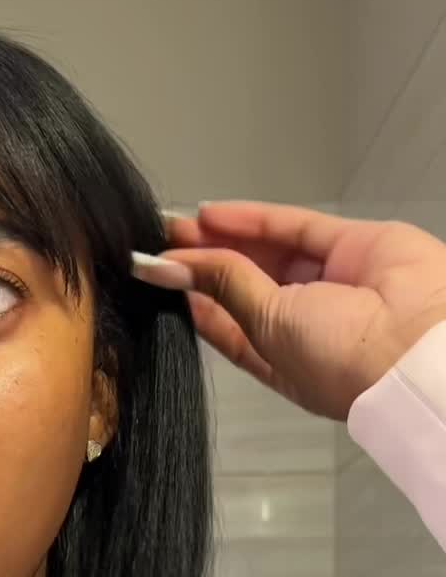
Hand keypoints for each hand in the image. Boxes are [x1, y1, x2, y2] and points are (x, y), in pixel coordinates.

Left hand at [134, 203, 445, 419]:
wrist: (417, 347)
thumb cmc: (343, 363)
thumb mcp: (267, 327)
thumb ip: (224, 287)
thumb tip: (172, 266)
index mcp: (285, 360)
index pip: (229, 326)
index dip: (195, 299)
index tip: (158, 276)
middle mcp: (307, 322)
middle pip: (244, 284)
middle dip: (203, 262)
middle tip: (161, 241)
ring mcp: (331, 282)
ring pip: (267, 253)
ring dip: (222, 238)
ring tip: (175, 225)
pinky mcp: (351, 244)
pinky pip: (294, 227)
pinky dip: (253, 219)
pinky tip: (211, 213)